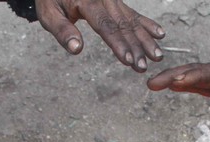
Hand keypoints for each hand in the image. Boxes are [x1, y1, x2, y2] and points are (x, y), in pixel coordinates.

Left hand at [36, 0, 164, 71]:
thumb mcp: (49, 14)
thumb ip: (62, 30)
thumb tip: (76, 48)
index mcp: (87, 1)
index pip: (105, 26)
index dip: (118, 44)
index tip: (128, 60)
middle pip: (123, 26)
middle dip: (135, 47)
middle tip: (143, 67)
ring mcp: (113, 0)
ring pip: (131, 21)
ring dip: (145, 40)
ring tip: (157, 56)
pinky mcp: (116, 2)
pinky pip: (134, 13)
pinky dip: (147, 24)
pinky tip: (160, 34)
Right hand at [147, 63, 209, 121]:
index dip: (196, 75)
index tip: (177, 80)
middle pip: (199, 71)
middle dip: (176, 75)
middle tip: (153, 83)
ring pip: (196, 76)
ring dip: (174, 79)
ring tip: (153, 85)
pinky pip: (200, 85)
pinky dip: (184, 85)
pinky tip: (170, 87)